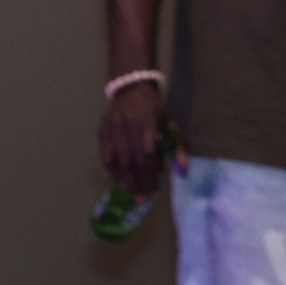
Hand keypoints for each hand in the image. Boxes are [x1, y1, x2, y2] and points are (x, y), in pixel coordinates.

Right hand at [96, 81, 174, 197]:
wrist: (131, 88)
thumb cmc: (155, 107)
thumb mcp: (171, 121)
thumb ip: (178, 144)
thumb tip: (183, 168)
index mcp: (146, 121)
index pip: (147, 153)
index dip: (150, 172)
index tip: (156, 187)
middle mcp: (126, 124)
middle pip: (131, 159)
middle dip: (138, 180)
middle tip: (144, 196)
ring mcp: (111, 128)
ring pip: (116, 160)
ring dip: (124, 179)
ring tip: (133, 193)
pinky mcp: (102, 131)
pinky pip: (105, 156)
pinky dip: (112, 171)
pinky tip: (119, 181)